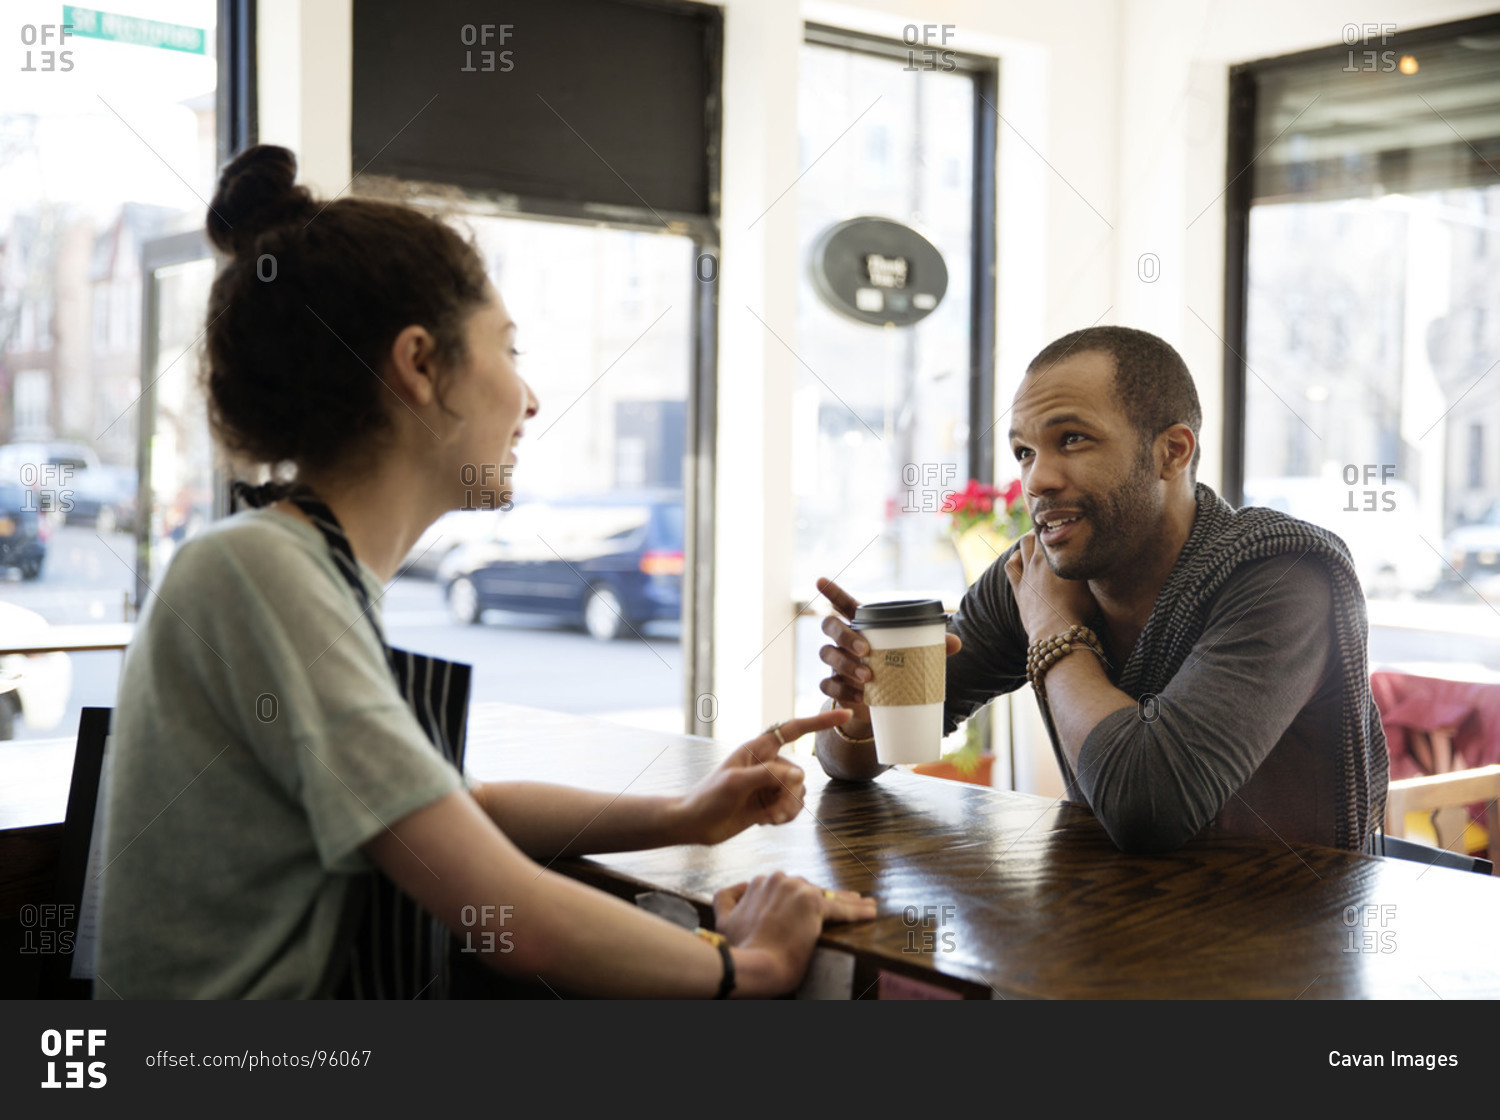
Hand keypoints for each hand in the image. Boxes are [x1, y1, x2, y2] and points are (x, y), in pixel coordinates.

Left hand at [676, 710, 851, 845]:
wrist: (694, 824)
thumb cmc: (709, 797)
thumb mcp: (736, 783)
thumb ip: (769, 775)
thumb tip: (800, 775)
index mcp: (758, 749)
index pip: (795, 730)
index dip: (821, 722)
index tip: (846, 715)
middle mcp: (767, 764)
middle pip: (799, 774)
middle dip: (789, 795)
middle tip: (769, 810)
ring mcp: (769, 784)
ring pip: (799, 793)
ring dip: (787, 809)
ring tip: (766, 818)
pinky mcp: (770, 803)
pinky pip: (793, 808)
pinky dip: (784, 817)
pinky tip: (765, 822)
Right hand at [713, 873, 876, 996]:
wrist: (751, 966)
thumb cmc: (740, 950)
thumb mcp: (724, 919)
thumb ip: (728, 899)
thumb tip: (737, 891)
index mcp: (760, 882)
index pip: (788, 887)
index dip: (802, 898)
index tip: (812, 905)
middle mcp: (778, 880)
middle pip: (810, 888)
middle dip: (826, 897)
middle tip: (846, 902)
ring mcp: (796, 890)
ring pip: (829, 896)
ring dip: (849, 901)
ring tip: (864, 904)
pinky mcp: (813, 905)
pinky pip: (842, 908)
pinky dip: (858, 911)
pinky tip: (872, 911)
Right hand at [815, 576, 961, 734]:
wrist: (883, 707)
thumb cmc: (898, 670)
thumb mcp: (915, 657)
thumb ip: (932, 647)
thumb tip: (955, 642)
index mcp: (862, 626)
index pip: (843, 604)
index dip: (831, 592)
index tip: (820, 580)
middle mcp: (843, 641)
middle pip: (829, 626)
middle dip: (843, 635)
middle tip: (865, 650)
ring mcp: (836, 663)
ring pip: (826, 654)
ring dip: (845, 664)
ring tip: (868, 678)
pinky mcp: (834, 686)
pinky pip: (827, 684)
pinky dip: (842, 690)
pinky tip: (860, 697)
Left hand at [1003, 531, 1098, 642]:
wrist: (1055, 631)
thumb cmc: (1079, 610)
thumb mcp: (1091, 586)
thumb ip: (1090, 568)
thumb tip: (1098, 556)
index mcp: (1059, 557)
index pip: (1057, 529)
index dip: (1060, 525)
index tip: (1067, 523)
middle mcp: (1041, 560)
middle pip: (1039, 533)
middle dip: (1045, 529)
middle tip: (1053, 529)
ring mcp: (1027, 572)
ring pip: (1024, 543)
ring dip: (1030, 539)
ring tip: (1037, 539)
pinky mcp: (1018, 587)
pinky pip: (1011, 564)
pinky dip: (1015, 557)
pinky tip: (1021, 558)